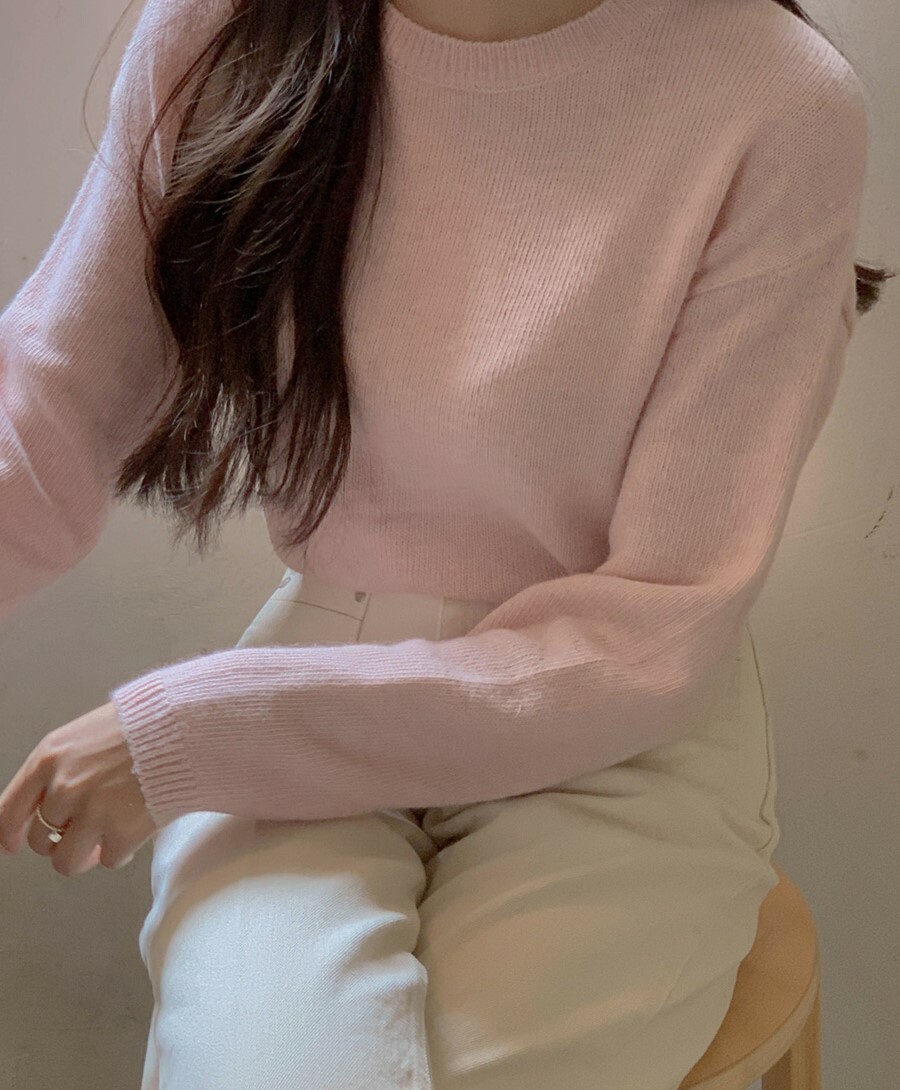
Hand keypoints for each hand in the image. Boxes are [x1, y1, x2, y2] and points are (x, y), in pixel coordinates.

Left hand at [0, 701, 156, 876]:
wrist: (186, 727)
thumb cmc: (145, 723)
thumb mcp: (86, 733)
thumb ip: (61, 767)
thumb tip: (48, 803)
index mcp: (49, 759)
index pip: (8, 811)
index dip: (10, 834)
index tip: (13, 844)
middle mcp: (64, 788)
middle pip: (41, 840)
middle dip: (60, 840)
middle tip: (84, 831)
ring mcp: (92, 812)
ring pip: (67, 861)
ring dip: (86, 854)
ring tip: (106, 839)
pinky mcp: (121, 832)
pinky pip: (109, 859)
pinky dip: (121, 849)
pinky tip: (134, 828)